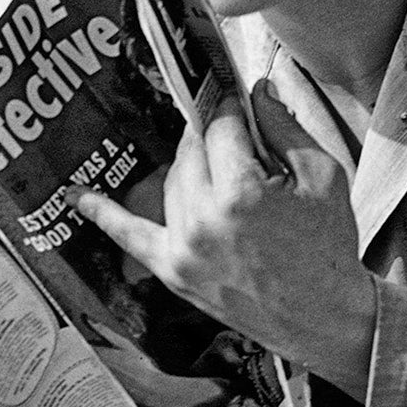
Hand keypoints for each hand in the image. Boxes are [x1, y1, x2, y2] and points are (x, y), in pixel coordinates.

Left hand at [67, 83, 375, 397]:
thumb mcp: (324, 177)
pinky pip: (129, 235)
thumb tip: (256, 88)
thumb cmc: (329, 247)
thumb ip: (284, 126)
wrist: (323, 318)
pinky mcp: (172, 271)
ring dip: (190, 166)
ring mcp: (182, 248)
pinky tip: (77, 197)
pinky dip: (103, 214)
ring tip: (218, 166)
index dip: (232, 109)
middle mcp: (203, 220)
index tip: (239, 101)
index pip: (220, 128)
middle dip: (210, 135)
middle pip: (191, 151)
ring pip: (171, 181)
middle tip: (230, 130)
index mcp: (242, 193)